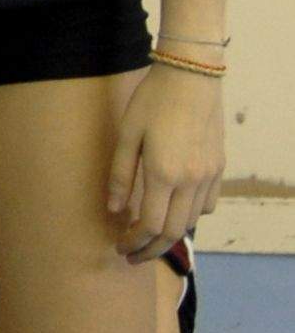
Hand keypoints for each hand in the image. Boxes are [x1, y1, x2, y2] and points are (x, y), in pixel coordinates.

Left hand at [109, 63, 222, 262]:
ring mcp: (209, 175)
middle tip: (131, 255)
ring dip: (170, 235)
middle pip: (174, 231)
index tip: (120, 247)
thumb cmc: (152, 101)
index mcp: (164, 173)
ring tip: (149, 238)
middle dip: (151, 248)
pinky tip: (174, 213)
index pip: (151, 225)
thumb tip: (114, 210)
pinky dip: (190, 217)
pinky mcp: (219, 168)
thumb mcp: (127, 135)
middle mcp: (192, 180)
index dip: (134, 241)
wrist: (191, 77)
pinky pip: (208, 205)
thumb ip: (120, 174)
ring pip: (192, 221)